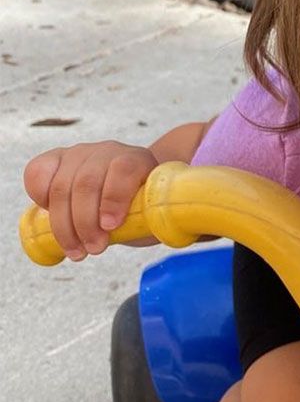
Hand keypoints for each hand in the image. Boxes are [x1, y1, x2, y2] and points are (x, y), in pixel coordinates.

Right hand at [23, 142, 157, 259]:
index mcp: (138, 160)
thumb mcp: (155, 212)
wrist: (129, 188)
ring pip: (61, 185)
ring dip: (64, 224)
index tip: (111, 227)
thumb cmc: (144, 206)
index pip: (123, 170)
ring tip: (76, 250)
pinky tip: (48, 218)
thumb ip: (154, 219)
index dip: (114, 198)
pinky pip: (37, 172)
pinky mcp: (56, 159)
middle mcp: (108, 151)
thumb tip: (161, 231)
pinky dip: (38, 196)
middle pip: (87, 182)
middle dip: (86, 222)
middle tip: (94, 250)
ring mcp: (80, 153)